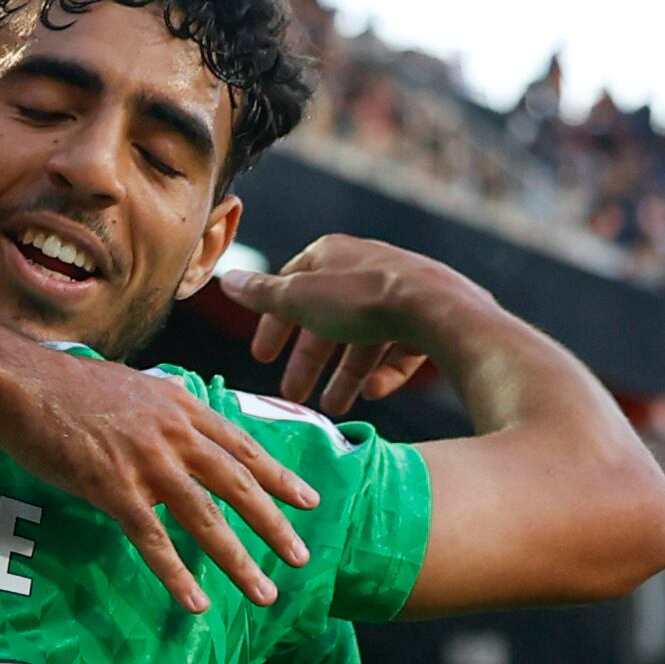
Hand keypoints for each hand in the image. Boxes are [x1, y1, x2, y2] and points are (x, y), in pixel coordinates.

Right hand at [0, 342, 319, 613]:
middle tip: (302, 557)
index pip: (241, 444)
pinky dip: (178, 574)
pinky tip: (196, 602)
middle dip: (275, 524)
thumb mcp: (130, 388)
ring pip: (206, 517)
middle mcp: (174, 432)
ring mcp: (146, 461)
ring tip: (264, 592)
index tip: (308, 500)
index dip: (278, 475)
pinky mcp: (113, 488)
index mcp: (180, 405)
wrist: (18, 382)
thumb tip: (177, 431)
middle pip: (238, 484)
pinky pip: (153, 539)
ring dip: (239, 559)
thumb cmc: (63, 386)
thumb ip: (161, 412)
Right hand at [218, 236, 487, 411]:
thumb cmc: (362, 299)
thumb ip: (262, 294)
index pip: (291, 288)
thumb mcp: (300, 298)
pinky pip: (399, 347)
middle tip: (293, 395)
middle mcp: (364, 268)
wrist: (438, 309)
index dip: (274, 325)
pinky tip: (373, 393)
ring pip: (363, 339)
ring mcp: (399, 293)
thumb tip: (225, 280)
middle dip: (309, 362)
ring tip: (333, 407)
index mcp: (330, 256)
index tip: (262, 358)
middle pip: (327, 320)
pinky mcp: (428, 317)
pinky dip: (382, 372)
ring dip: (345, 375)